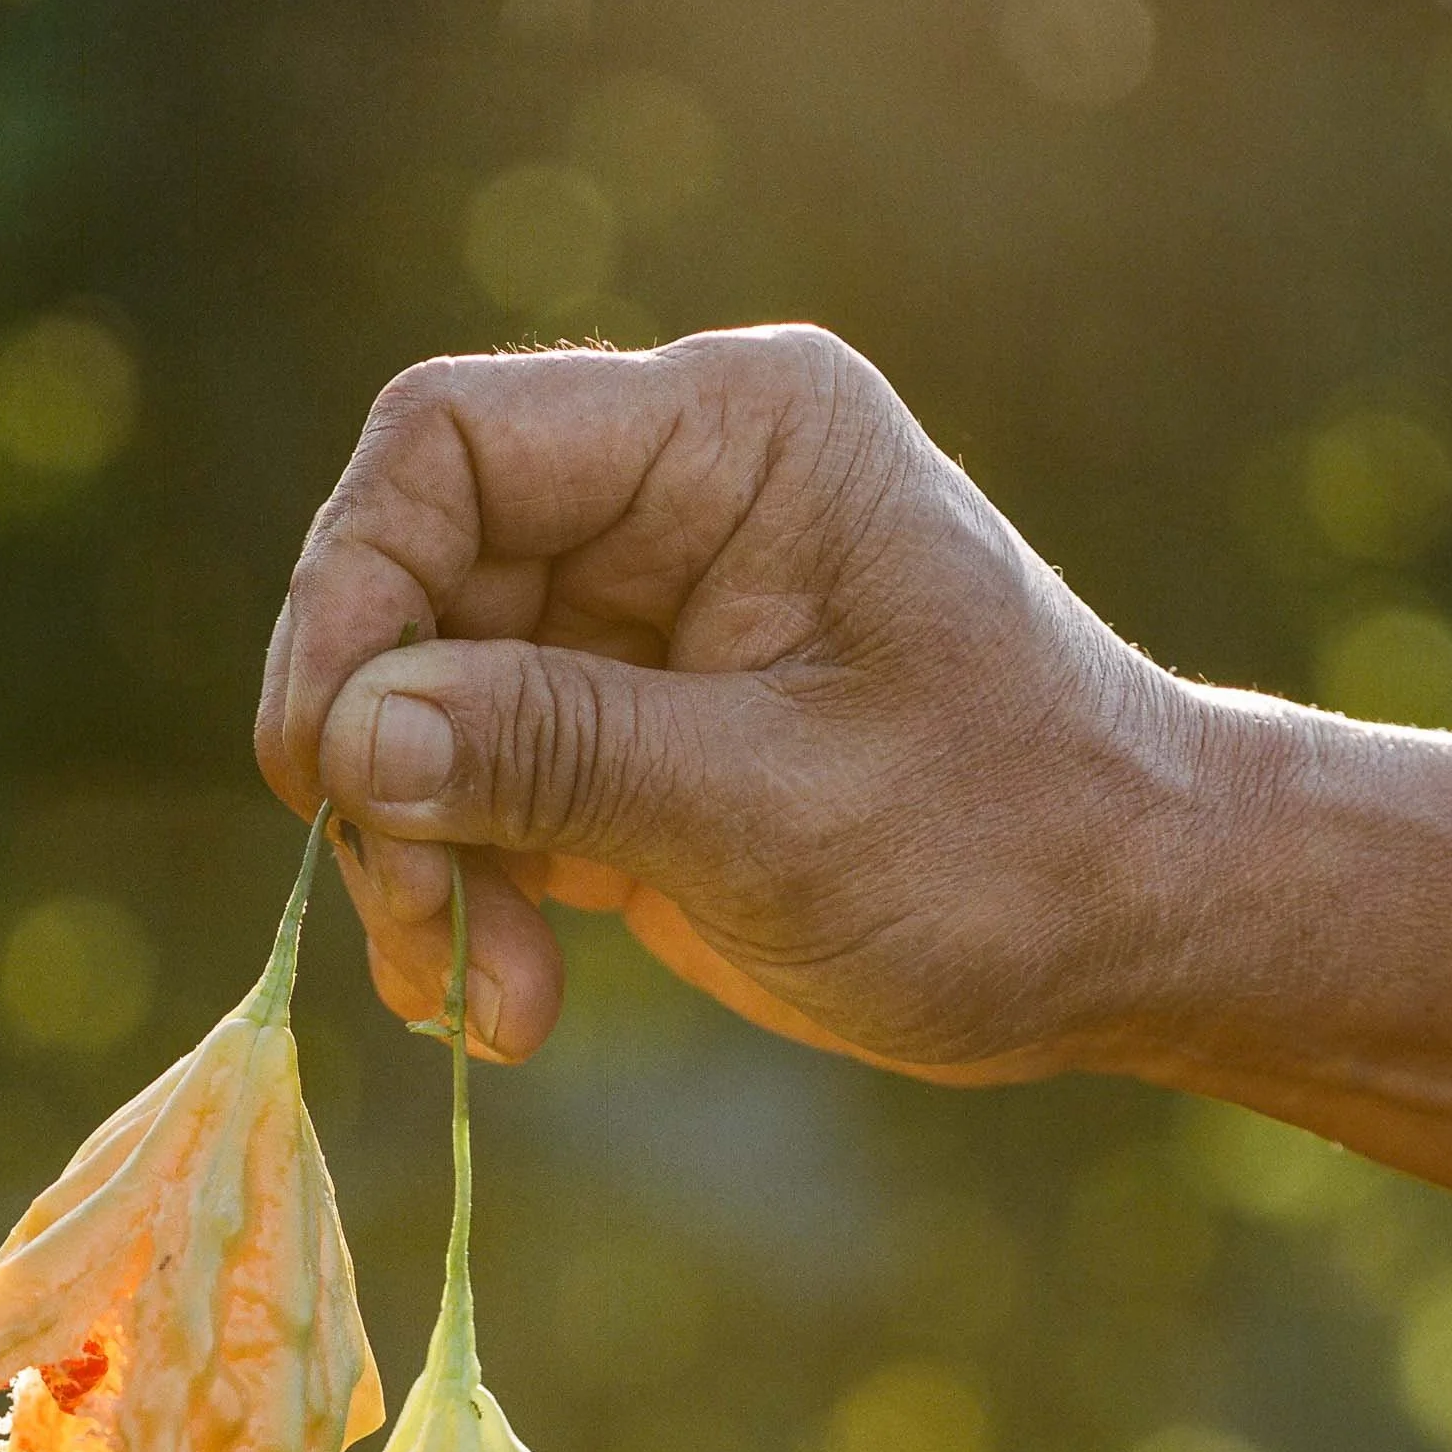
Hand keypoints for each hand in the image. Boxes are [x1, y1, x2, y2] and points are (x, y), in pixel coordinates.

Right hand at [255, 326, 1219, 1080]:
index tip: (323, 761)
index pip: (450, 447)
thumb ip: (557, 755)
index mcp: (729, 441)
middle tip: (418, 928)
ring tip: (484, 1005)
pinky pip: (473, 805)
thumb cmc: (1009, 846)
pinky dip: (462, 911)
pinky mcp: (619, 751)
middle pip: (414, 598)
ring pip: (420, 721)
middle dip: (389, 777)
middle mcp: (664, 509)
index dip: (352, 590)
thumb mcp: (775, 807)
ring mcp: (631, 634)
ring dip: (420, 873)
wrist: (1128, 940)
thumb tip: (350, 738)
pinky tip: (504, 1009)